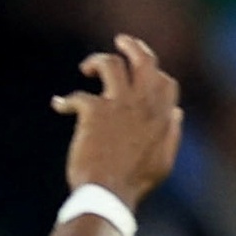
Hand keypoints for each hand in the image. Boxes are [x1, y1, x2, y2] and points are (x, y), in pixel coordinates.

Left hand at [51, 35, 182, 207]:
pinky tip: (58, 105)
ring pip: (111, 64)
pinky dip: (65, 102)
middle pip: (143, 60)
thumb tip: (177, 112)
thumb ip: (171, 134)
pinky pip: (78, 96)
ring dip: (98, 61)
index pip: (164, 81)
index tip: (142, 77)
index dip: (153, 75)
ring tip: (86, 69)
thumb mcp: (164, 161)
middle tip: (120, 41)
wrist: (108, 195)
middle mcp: (142, 103)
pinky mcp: (94, 112)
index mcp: (161, 114)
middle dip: (132, 46)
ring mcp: (118, 104)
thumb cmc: (135, 183)